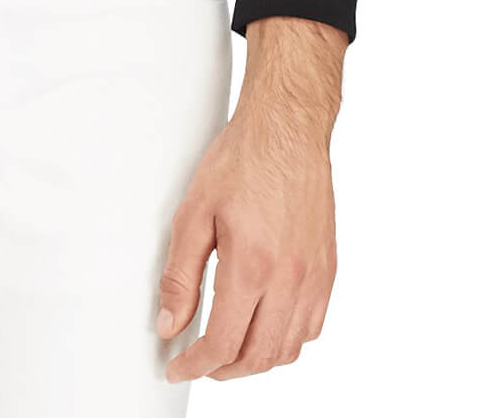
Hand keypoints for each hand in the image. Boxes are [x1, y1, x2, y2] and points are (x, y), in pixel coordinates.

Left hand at [156, 15, 345, 381]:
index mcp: (251, 266)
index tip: (177, 366)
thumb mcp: (193, 213)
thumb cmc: (242, 161)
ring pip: (288, 350)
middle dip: (222, 370)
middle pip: (257, 357)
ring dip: (256, 361)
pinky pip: (312, 327)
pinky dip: (287, 341)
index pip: (223, 344)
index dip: (195, 365)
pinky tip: (265, 327)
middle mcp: (289, 279)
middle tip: (197, 362)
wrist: (287, 129)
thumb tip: (170, 324)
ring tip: (228, 350)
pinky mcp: (328, 269)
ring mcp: (314, 277)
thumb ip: (180, 276)